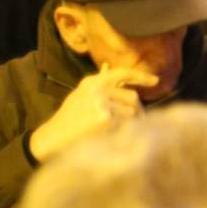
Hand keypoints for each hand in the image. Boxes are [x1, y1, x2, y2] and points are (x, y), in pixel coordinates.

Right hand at [29, 63, 156, 161]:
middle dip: (136, 111)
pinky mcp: (106, 118)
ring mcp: (101, 103)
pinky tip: (111, 138)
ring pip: (132, 113)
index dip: (140, 77)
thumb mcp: (80, 97)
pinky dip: (124, 133)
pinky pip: (127, 125)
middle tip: (136, 124)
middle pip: (133, 97)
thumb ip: (98, 86)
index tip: (155, 81)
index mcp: (91, 83)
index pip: (121, 73)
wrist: (52, 140)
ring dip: (130, 124)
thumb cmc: (68, 121)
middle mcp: (97, 89)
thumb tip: (108, 67)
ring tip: (116, 133)